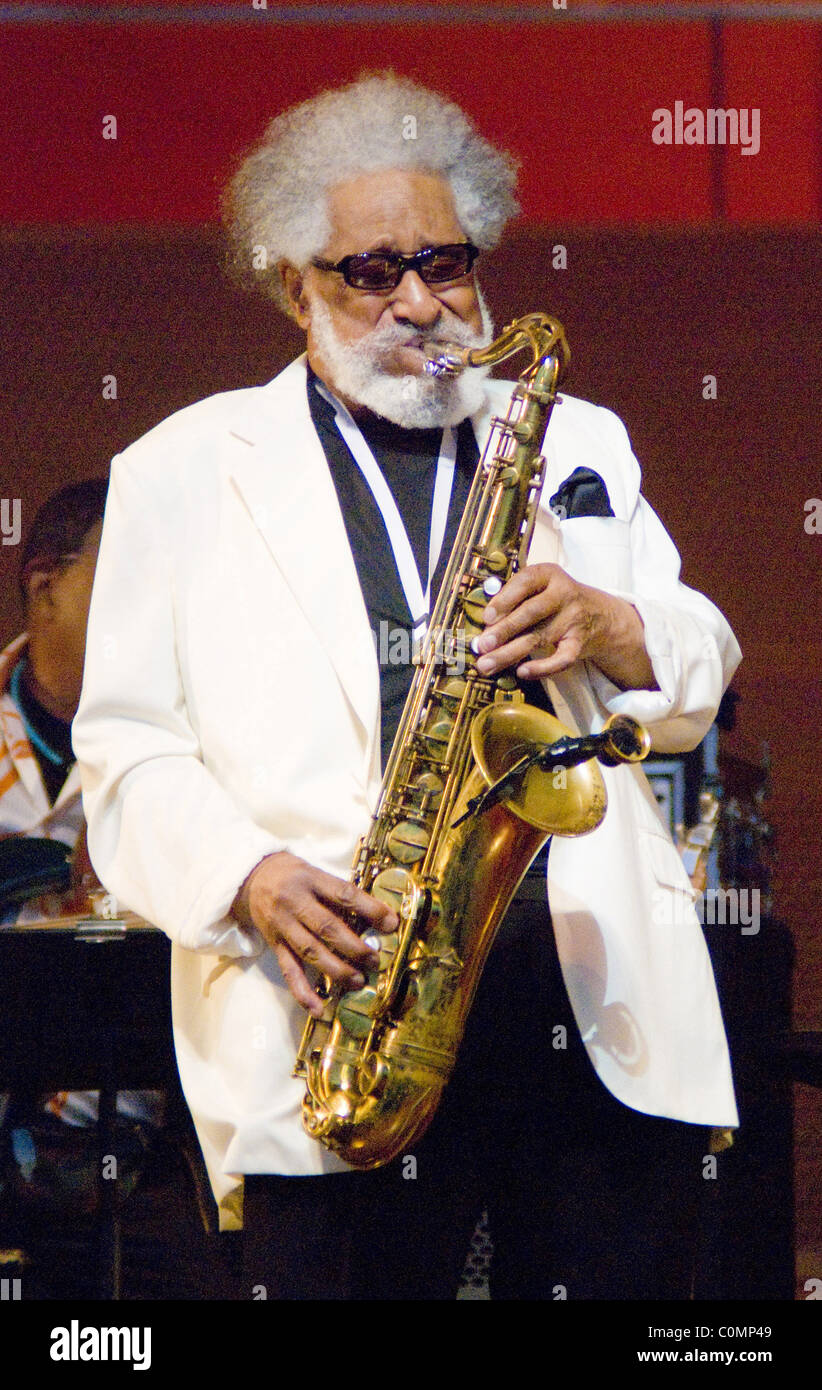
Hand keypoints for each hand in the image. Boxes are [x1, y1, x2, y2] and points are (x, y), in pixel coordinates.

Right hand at [232, 850, 398, 1016]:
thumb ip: (339, 892)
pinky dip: (303, 991)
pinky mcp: (274, 944)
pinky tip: (318, 1008)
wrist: (250, 878)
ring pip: (311, 951)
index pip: (344, 894)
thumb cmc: (292, 875)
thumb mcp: (315, 872)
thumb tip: (378, 914)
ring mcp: (283, 925)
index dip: (369, 909)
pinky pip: (289, 970)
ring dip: (336, 970)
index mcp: (311, 879)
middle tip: (374, 960)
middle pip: (327, 927)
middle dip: (354, 947)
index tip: (391, 923)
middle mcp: (295, 902)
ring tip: (358, 981)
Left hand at [474, 562, 656, 690]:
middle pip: (531, 612)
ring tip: (487, 665)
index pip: (525, 582)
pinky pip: (561, 659)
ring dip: (509, 654)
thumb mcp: (540, 587)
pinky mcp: (579, 643)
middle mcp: (563, 594)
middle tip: (481, 646)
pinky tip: (522, 672)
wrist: (599, 615)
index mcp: (549, 574)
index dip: (504, 599)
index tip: (487, 618)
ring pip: (539, 638)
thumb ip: (514, 598)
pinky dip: (542, 668)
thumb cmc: (555, 600)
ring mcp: (573, 619)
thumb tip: (485, 624)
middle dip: (503, 630)